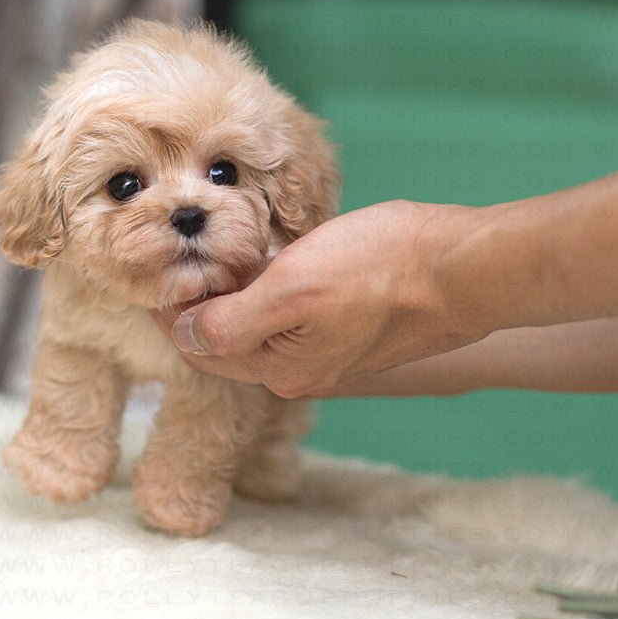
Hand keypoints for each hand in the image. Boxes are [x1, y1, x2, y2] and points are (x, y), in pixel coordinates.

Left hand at [149, 200, 490, 397]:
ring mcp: (330, 350)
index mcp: (279, 368)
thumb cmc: (383, 270)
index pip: (197, 345)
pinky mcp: (354, 326)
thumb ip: (231, 321)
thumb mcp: (292, 289)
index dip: (168, 307)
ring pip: (261, 323)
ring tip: (222, 249)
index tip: (151, 264)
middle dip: (200, 302)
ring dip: (237, 292)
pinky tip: (275, 254)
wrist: (466, 268)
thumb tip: (182, 335)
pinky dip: (274, 287)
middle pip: (226, 338)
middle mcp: (301, 369)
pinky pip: (295, 312)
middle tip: (183, 251)